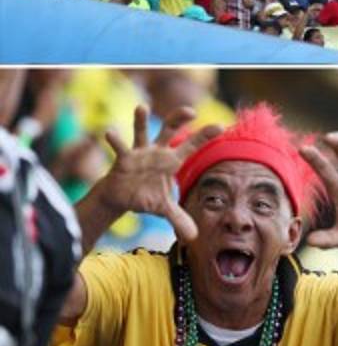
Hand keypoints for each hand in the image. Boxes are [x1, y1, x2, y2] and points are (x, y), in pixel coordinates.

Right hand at [100, 106, 222, 241]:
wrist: (120, 197)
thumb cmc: (145, 196)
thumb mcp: (162, 208)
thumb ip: (178, 218)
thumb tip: (193, 238)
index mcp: (171, 161)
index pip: (192, 146)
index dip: (205, 136)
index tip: (221, 126)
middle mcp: (157, 152)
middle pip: (170, 130)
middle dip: (178, 119)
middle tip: (190, 110)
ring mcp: (139, 153)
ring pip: (142, 132)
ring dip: (141, 120)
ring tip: (141, 107)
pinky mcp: (122, 159)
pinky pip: (119, 147)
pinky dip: (114, 140)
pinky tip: (109, 132)